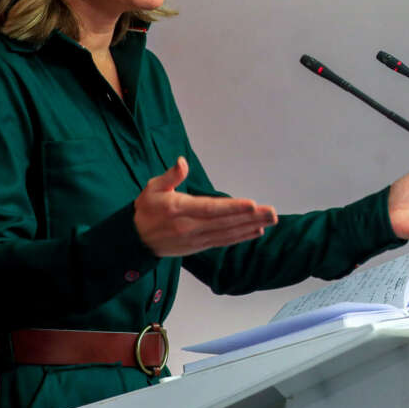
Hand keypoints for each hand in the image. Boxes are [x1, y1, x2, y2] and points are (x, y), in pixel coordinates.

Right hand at [134, 157, 277, 256]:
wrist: (137, 240)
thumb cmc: (147, 209)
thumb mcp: (152, 187)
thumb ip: (170, 176)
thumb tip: (182, 161)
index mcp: (179, 209)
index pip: (210, 208)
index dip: (232, 207)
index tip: (252, 204)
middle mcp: (190, 227)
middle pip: (225, 222)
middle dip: (250, 217)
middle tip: (272, 212)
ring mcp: (196, 239)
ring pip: (227, 233)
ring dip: (251, 227)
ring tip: (270, 220)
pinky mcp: (199, 246)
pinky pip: (223, 241)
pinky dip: (241, 237)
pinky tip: (256, 230)